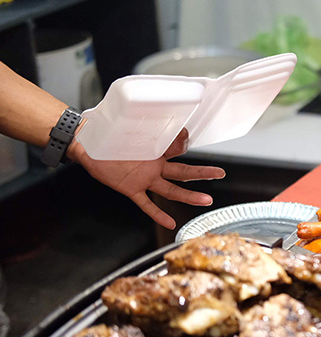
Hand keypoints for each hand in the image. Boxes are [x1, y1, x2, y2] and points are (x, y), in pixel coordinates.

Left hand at [70, 129, 225, 229]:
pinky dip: (158, 214)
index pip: (178, 146)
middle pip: (184, 171)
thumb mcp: (127, 124)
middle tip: (220, 173)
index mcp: (155, 148)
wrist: (86, 145)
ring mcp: (145, 178)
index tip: (186, 136)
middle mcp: (154, 165)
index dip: (184, 141)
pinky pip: (147, 204)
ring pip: (172, 189)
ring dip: (189, 196)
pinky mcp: (132, 189)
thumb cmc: (106, 133)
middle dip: (203, 173)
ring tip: (206, 200)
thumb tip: (154, 113)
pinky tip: (170, 223)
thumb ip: (142, 123)